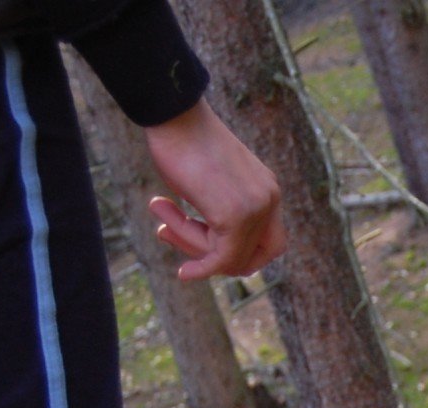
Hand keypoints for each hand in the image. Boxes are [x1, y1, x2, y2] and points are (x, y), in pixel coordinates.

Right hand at [142, 100, 285, 279]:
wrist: (172, 112)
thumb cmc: (180, 141)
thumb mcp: (206, 183)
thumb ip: (215, 214)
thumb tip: (208, 253)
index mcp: (266, 190)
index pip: (269, 245)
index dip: (240, 257)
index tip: (202, 248)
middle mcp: (269, 199)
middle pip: (251, 256)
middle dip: (211, 256)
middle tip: (167, 233)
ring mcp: (257, 208)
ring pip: (229, 257)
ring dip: (189, 243)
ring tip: (159, 208)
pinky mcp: (236, 215)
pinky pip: (221, 258)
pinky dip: (202, 269)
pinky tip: (183, 274)